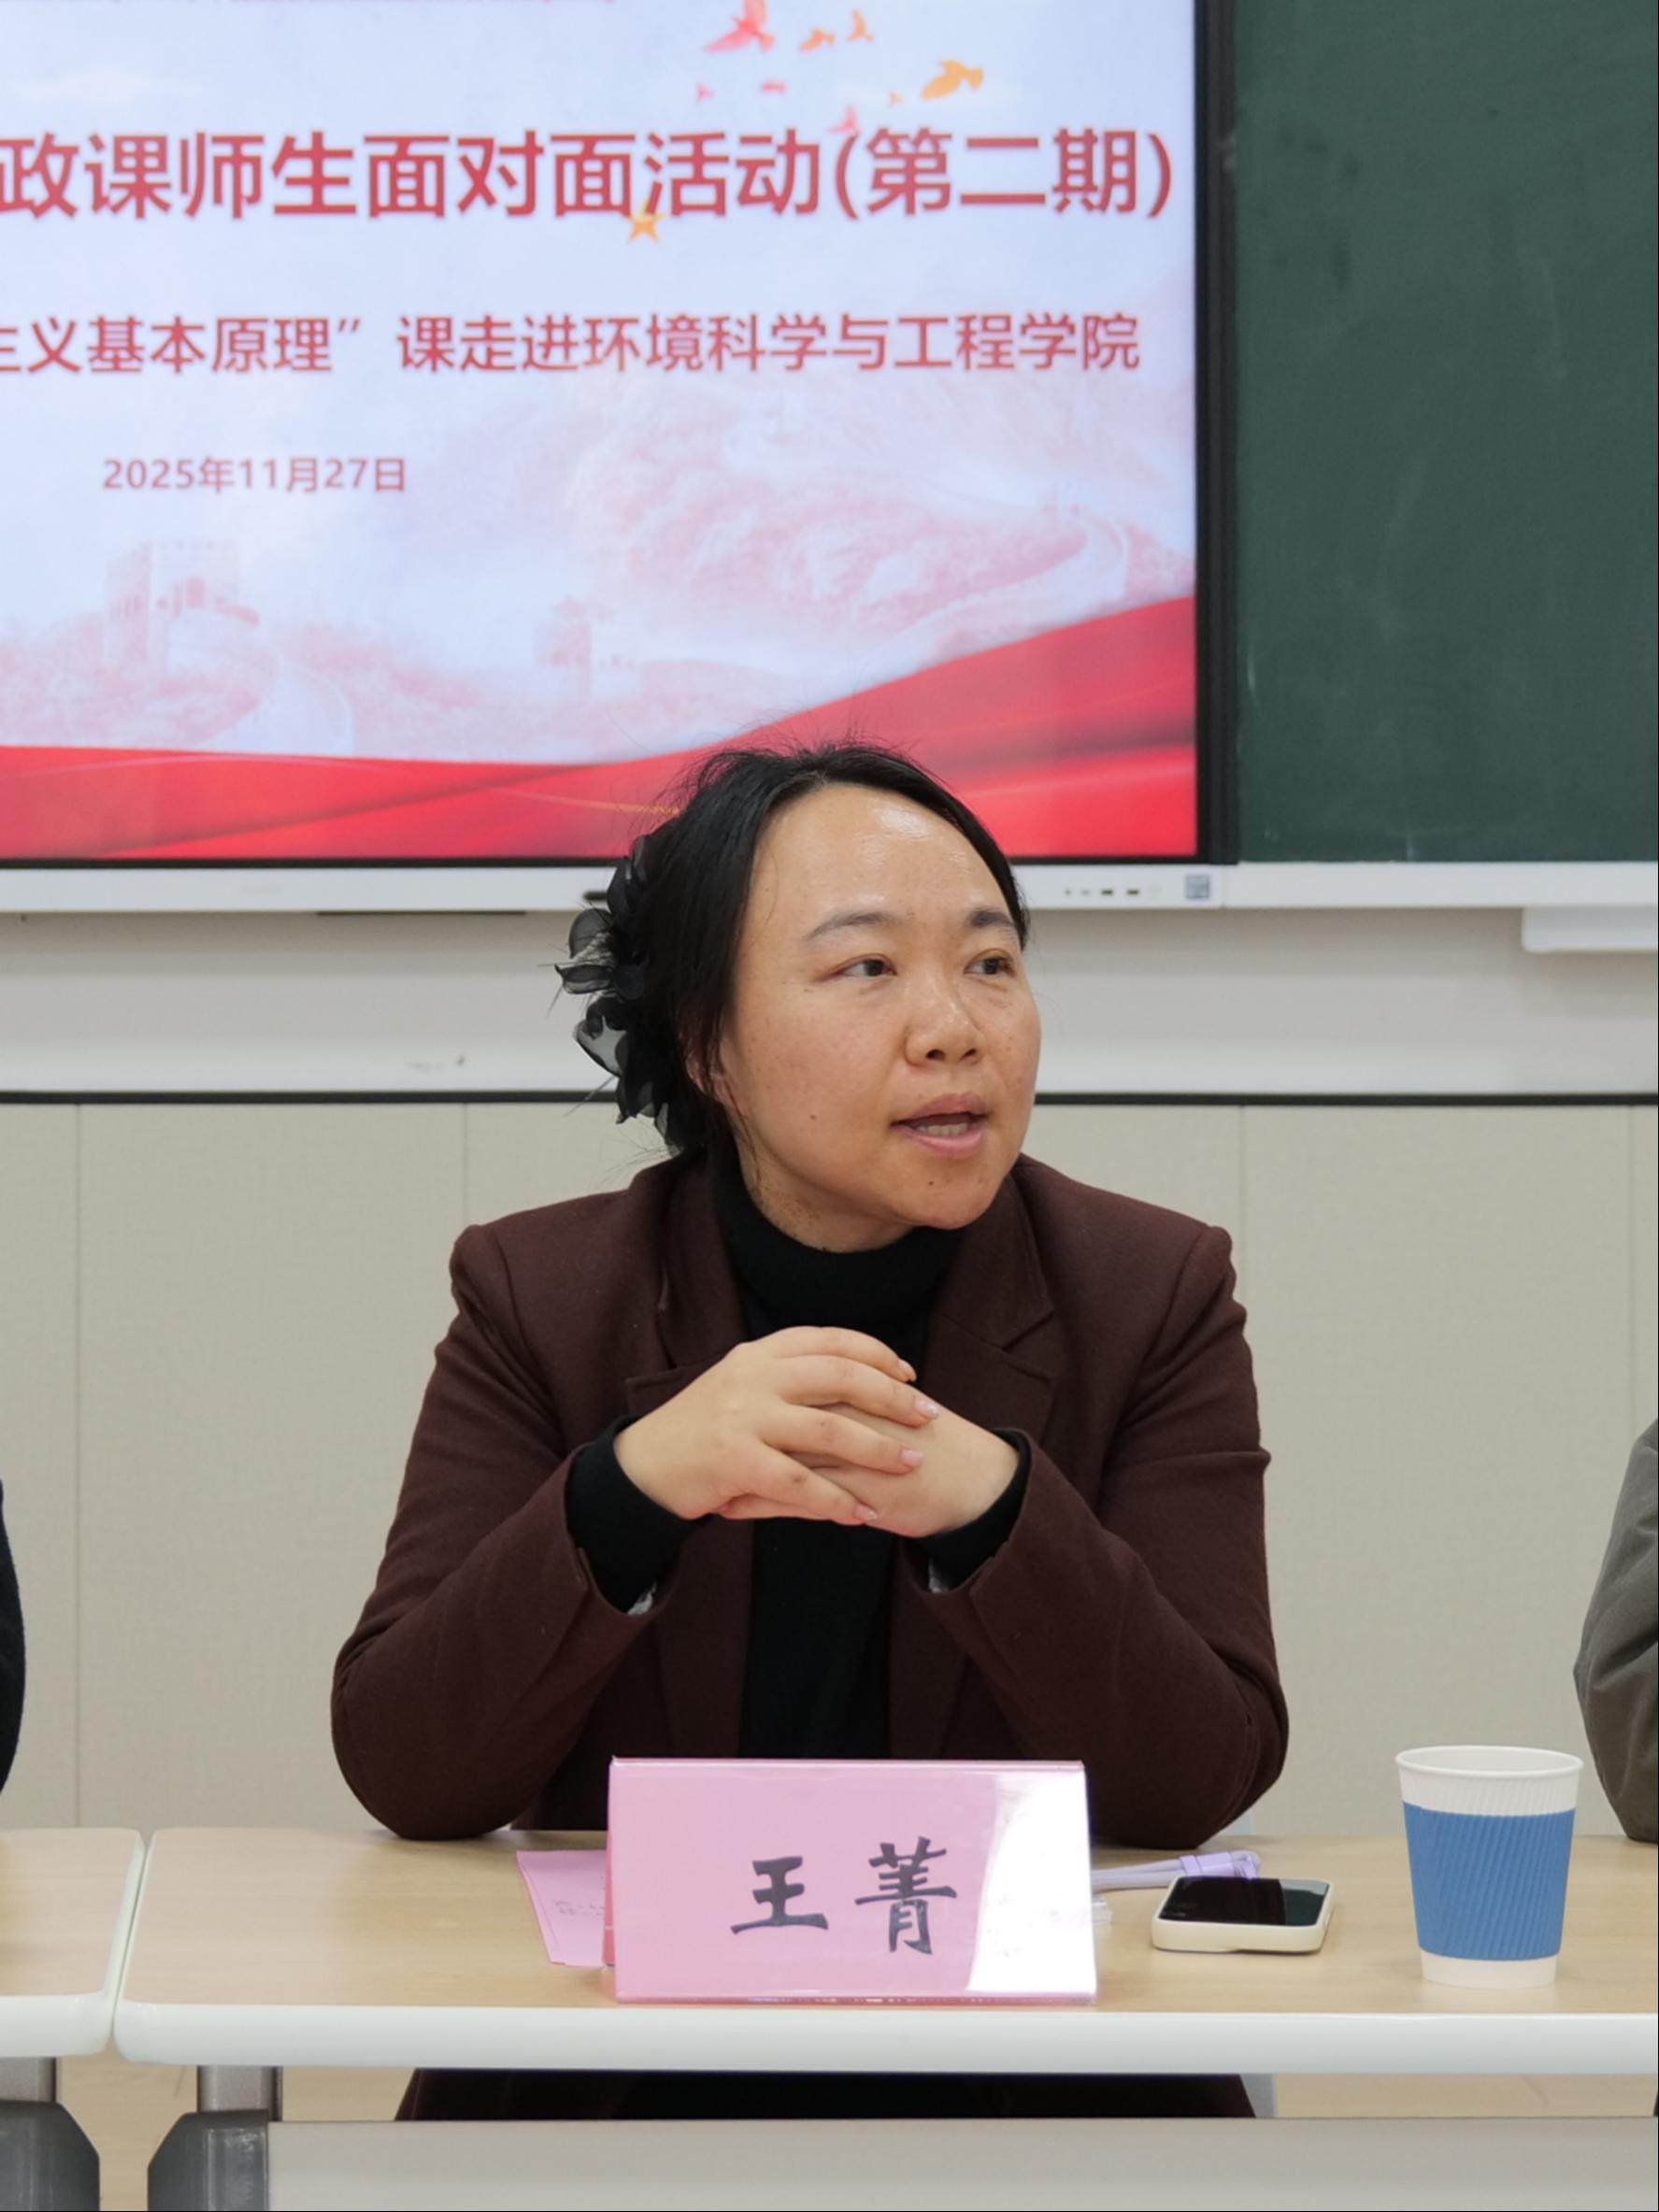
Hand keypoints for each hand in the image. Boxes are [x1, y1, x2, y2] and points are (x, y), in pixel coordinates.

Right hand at [613, 1327, 938, 1526]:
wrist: (643, 1467)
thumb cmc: (700, 1429)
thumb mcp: (740, 1384)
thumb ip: (786, 1376)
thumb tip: (852, 1374)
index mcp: (759, 1354)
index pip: (830, 1340)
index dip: (875, 1354)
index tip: (908, 1374)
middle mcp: (753, 1377)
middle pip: (840, 1377)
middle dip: (891, 1397)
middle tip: (927, 1416)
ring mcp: (743, 1418)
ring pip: (828, 1431)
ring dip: (877, 1449)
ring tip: (911, 1463)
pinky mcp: (734, 1462)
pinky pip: (800, 1483)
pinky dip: (836, 1501)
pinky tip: (862, 1514)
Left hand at [720, 1399, 1018, 1542]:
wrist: (976, 1481)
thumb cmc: (932, 1447)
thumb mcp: (888, 1413)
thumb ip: (850, 1400)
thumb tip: (806, 1390)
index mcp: (857, 1391)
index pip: (794, 1386)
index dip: (753, 1399)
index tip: (717, 1411)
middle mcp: (851, 1416)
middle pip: (779, 1420)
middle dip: (737, 1435)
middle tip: (700, 1444)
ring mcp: (854, 1455)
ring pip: (782, 1460)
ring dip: (740, 1473)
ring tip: (705, 1484)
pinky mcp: (859, 1493)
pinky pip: (800, 1499)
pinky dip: (761, 1505)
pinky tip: (731, 1509)